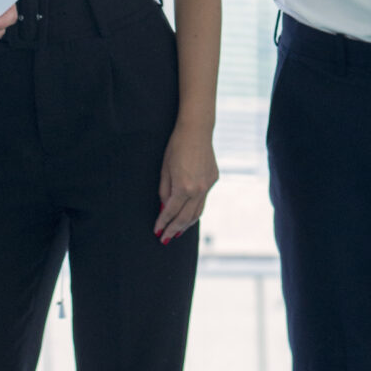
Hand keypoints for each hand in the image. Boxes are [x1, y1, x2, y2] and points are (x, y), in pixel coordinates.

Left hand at [155, 126, 217, 243]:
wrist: (196, 131)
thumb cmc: (176, 147)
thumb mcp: (164, 170)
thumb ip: (164, 192)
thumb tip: (164, 209)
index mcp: (183, 187)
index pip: (170, 212)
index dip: (163, 223)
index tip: (157, 231)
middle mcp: (198, 190)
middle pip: (185, 217)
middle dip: (174, 230)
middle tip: (165, 239)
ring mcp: (208, 186)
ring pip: (197, 212)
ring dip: (186, 224)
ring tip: (177, 232)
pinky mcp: (213, 180)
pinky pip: (203, 200)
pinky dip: (194, 210)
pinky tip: (188, 214)